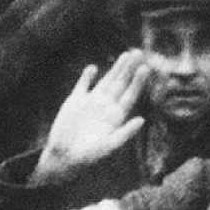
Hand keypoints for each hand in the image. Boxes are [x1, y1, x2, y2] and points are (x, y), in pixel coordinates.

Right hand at [29, 53, 149, 181]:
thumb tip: (142, 120)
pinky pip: (82, 85)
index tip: (145, 68)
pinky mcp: (75, 101)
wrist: (64, 157)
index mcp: (116, 117)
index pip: (130, 95)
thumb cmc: (88, 157)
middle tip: (138, 52)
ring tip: (126, 54)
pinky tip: (93, 68)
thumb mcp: (109, 147)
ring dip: (116, 68)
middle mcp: (106, 107)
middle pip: (120, 84)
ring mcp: (91, 102)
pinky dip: (87, 77)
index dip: (138, 82)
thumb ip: (125, 133)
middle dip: (129, 69)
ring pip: (106, 81)